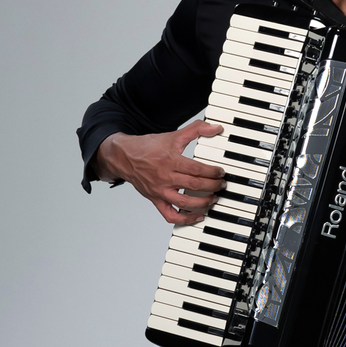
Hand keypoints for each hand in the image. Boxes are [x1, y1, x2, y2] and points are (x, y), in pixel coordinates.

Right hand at [96, 122, 225, 223]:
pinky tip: (198, 216)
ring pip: (185, 203)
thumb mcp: (173, 136)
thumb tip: (215, 127)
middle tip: (221, 184)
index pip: (197, 169)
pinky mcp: (156, 200)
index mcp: (170, 161)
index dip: (212, 172)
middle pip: (194, 186)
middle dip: (212, 186)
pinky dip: (185, 219)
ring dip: (203, 203)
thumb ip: (196, 130)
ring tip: (213, 199)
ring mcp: (160, 191)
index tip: (221, 173)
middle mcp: (165, 177)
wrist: (124, 157)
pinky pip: (170, 215)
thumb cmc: (147, 148)